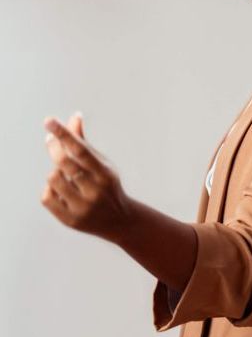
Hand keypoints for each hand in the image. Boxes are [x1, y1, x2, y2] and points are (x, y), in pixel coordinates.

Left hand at [40, 114, 132, 242]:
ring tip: (65, 176)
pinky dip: (50, 190)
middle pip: (64, 163)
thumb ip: (83, 142)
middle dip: (54, 148)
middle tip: (50, 139)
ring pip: (53, 178)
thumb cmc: (106, 185)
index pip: (81, 150)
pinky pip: (46, 197)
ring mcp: (82, 207)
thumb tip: (74, 116)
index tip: (49, 121)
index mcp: (105, 174)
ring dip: (55, 173)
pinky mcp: (69, 219)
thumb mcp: (101, 163)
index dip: (64, 134)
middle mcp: (95, 191)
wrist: (119, 220)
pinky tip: (62, 192)